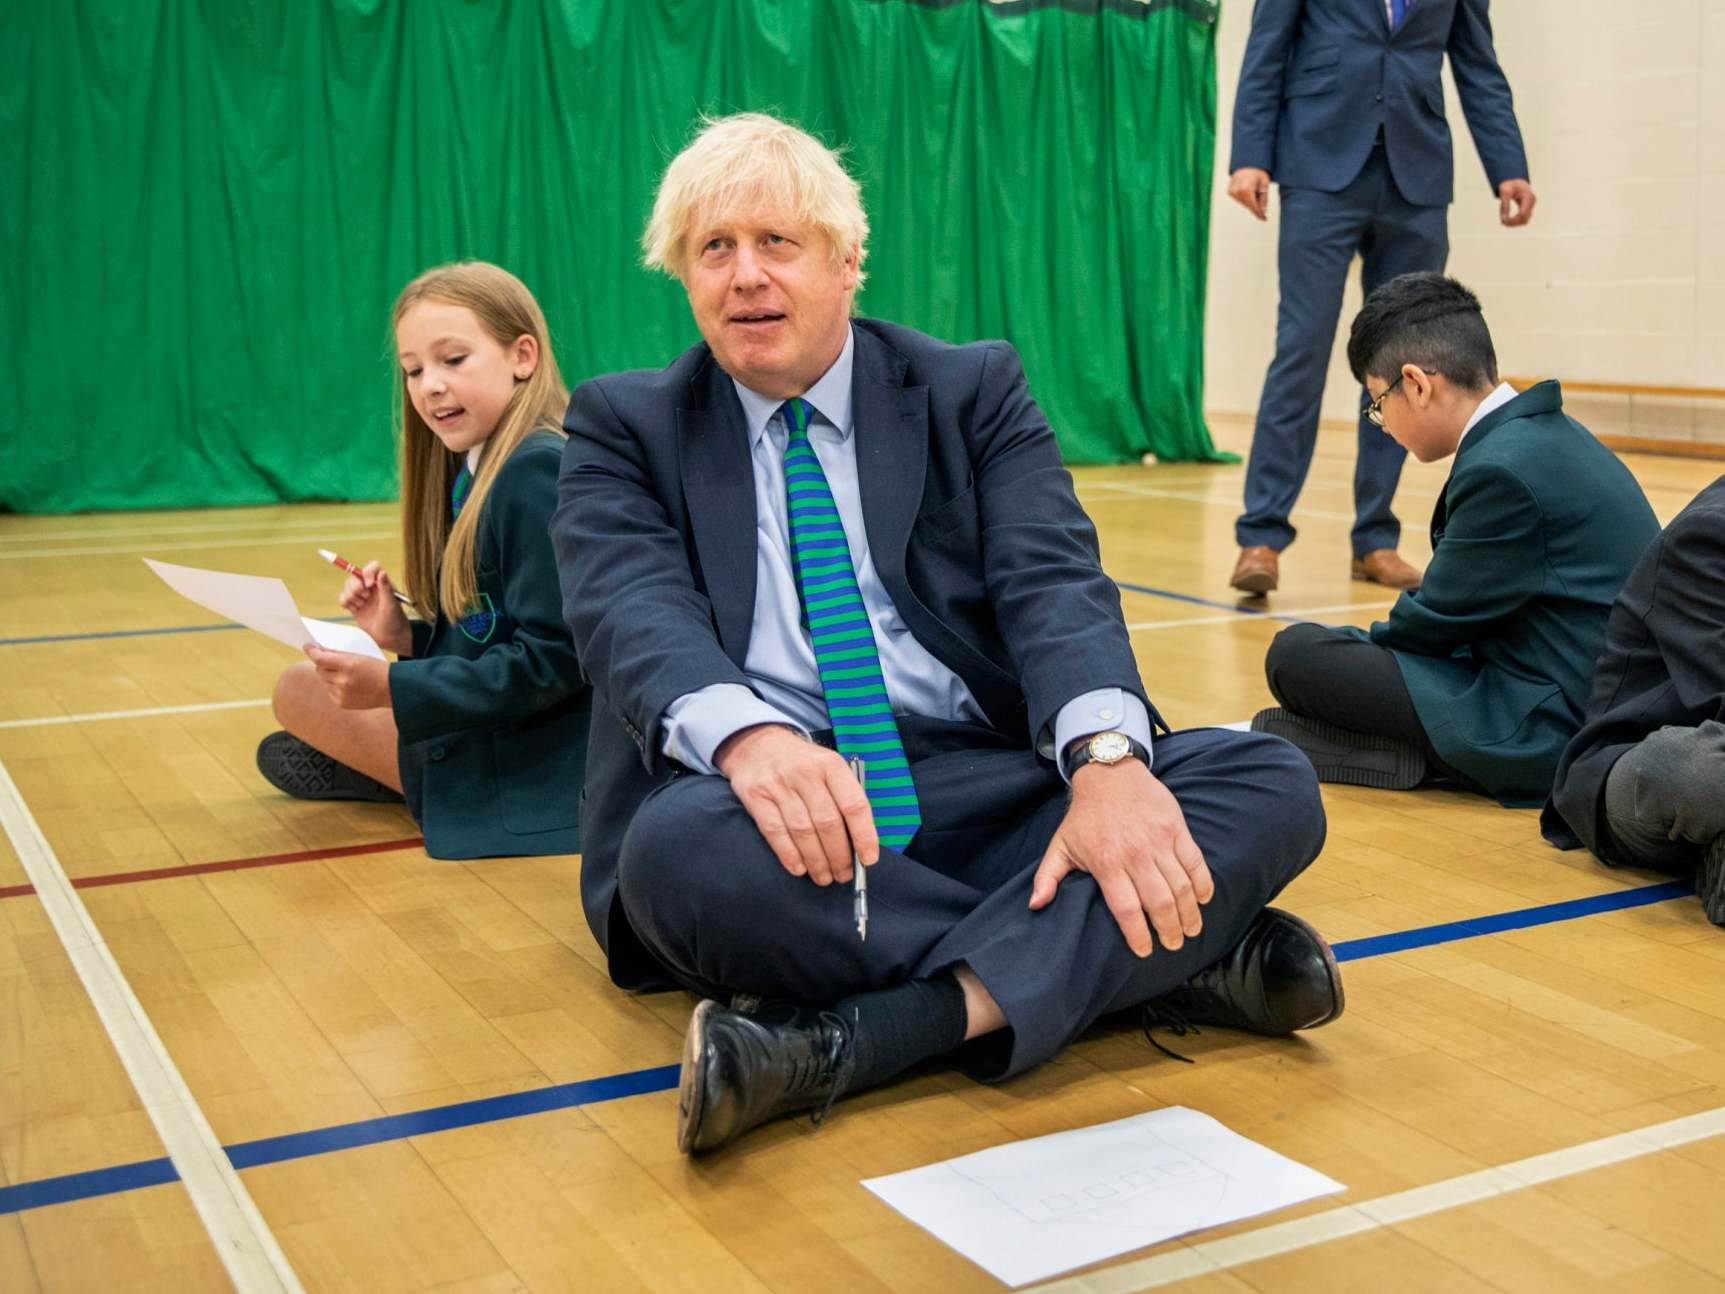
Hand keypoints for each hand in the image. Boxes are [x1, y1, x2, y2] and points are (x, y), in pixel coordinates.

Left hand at [304, 644, 391, 709]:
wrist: (392, 689)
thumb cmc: (377, 669)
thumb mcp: (360, 656)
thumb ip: (339, 655)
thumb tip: (319, 651)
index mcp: (349, 665)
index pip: (320, 658)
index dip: (312, 651)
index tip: (308, 646)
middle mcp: (343, 681)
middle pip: (320, 669)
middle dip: (322, 663)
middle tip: (329, 660)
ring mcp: (341, 694)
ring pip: (323, 680)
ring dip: (329, 675)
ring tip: (344, 674)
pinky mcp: (341, 703)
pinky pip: (329, 691)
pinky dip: (334, 686)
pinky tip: (348, 685)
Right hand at [338, 560, 412, 656]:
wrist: (389, 637)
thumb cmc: (395, 620)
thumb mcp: (392, 604)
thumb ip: (385, 588)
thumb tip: (382, 572)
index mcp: (383, 583)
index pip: (372, 568)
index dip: (367, 572)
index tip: (369, 584)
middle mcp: (371, 587)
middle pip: (355, 576)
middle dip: (356, 586)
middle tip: (365, 597)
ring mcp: (362, 596)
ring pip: (347, 586)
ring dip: (351, 596)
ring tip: (362, 606)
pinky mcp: (354, 605)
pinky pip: (342, 597)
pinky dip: (345, 602)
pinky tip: (355, 609)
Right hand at [714, 724, 878, 885]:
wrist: (756, 743)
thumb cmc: (800, 764)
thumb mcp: (827, 767)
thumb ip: (842, 797)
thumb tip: (857, 842)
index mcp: (830, 765)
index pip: (854, 804)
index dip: (864, 835)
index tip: (868, 859)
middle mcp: (805, 773)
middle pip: (828, 822)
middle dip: (839, 856)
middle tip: (844, 874)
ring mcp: (779, 785)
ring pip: (803, 831)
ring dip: (817, 861)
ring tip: (824, 877)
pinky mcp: (756, 796)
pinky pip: (775, 832)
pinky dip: (789, 855)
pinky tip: (799, 868)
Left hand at [1028, 759, 1213, 956]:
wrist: (1109, 774)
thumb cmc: (1085, 816)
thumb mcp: (1060, 845)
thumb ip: (1048, 877)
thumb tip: (1036, 905)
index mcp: (1107, 863)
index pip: (1127, 908)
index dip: (1137, 934)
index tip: (1144, 951)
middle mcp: (1135, 855)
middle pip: (1159, 902)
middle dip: (1170, 930)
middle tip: (1174, 945)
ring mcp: (1159, 841)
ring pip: (1181, 886)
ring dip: (1189, 913)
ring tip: (1190, 930)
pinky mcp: (1176, 828)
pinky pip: (1195, 862)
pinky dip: (1203, 884)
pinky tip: (1203, 900)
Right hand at [1228, 167, 1270, 220]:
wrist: (1247, 162)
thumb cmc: (1258, 171)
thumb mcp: (1264, 184)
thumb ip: (1263, 199)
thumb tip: (1263, 211)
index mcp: (1246, 190)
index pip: (1253, 207)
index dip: (1260, 214)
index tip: (1264, 219)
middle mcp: (1237, 192)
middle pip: (1248, 206)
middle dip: (1256, 205)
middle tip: (1260, 194)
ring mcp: (1232, 192)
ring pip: (1244, 203)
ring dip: (1250, 200)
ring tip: (1253, 189)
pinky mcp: (1230, 192)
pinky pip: (1239, 199)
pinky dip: (1245, 197)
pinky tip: (1247, 189)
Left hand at [1498, 178, 1535, 226]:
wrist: (1515, 180)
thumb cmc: (1509, 184)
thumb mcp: (1504, 192)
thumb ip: (1504, 205)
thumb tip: (1503, 220)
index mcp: (1528, 197)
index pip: (1522, 214)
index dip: (1513, 220)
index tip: (1503, 221)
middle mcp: (1532, 202)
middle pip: (1524, 219)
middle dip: (1513, 223)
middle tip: (1502, 222)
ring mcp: (1531, 205)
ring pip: (1525, 220)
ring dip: (1515, 223)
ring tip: (1504, 221)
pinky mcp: (1529, 208)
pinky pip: (1524, 218)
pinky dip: (1516, 221)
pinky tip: (1508, 220)